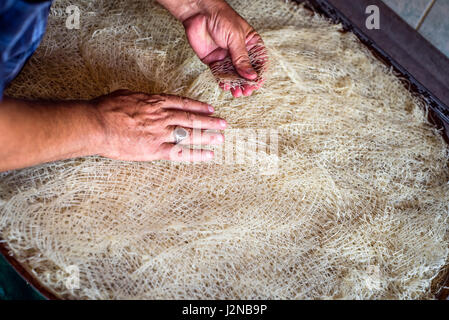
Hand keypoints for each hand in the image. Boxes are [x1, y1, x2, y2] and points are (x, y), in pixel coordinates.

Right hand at [91, 90, 225, 161]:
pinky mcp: (157, 150)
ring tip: (221, 138)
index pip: (183, 104)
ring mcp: (162, 133)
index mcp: (155, 102)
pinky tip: (209, 155)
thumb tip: (146, 99)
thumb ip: (141, 98)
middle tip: (223, 123)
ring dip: (208, 136)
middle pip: (192, 118)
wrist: (97, 124)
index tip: (210, 109)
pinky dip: (197, 154)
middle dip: (210, 121)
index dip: (198, 106)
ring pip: (191, 134)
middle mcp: (163, 116)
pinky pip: (182, 153)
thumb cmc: (106, 108)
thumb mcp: (126, 95)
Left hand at [180, 0, 265, 96]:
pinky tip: (226, 86)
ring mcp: (227, 57)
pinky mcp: (214, 61)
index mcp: (251, 43)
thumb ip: (242, 59)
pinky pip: (220, 75)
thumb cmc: (220, 18)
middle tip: (246, 91)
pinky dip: (223, 82)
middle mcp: (240, 51)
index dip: (259, 74)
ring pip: (234, 75)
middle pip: (246, 71)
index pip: (259, 61)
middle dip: (247, 82)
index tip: (257, 84)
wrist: (198, 13)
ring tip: (237, 93)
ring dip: (236, 85)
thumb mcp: (235, 38)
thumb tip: (251, 76)